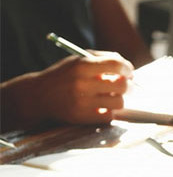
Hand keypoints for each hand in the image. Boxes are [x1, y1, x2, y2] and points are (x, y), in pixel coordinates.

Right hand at [2, 52, 132, 129]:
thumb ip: (102, 58)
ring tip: (114, 96)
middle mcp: (82, 84)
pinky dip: (110, 111)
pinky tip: (104, 106)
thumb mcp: (78, 60)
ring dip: (120, 99)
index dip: (127, 68)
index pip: (116, 65)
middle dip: (129, 85)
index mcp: (82, 65)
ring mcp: (81, 102)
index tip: (129, 72)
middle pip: (122, 86)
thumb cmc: (64, 75)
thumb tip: (127, 67)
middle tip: (127, 86)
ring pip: (119, 103)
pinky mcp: (81, 117)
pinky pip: (109, 116)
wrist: (38, 96)